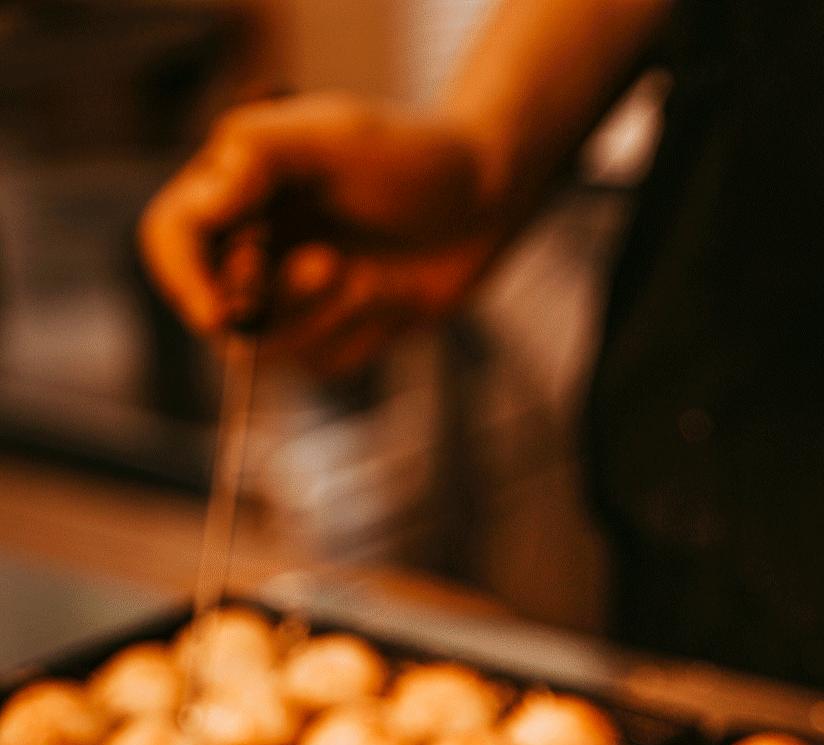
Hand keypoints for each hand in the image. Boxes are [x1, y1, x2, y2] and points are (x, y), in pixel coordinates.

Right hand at [140, 94, 503, 375]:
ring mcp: (293, 294)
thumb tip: (205, 202)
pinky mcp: (334, 331)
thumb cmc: (413, 155)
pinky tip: (394, 295)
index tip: (218, 309)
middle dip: (277, 299)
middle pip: (215, 307)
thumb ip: (259, 159)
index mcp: (237, 187)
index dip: (183, 278)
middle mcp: (255, 242)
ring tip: (366, 274)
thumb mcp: (333, 137)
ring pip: (270, 348)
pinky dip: (361, 335)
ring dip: (324, 317)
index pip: (171, 238)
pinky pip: (324, 362)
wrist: (487, 198)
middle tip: (333, 264)